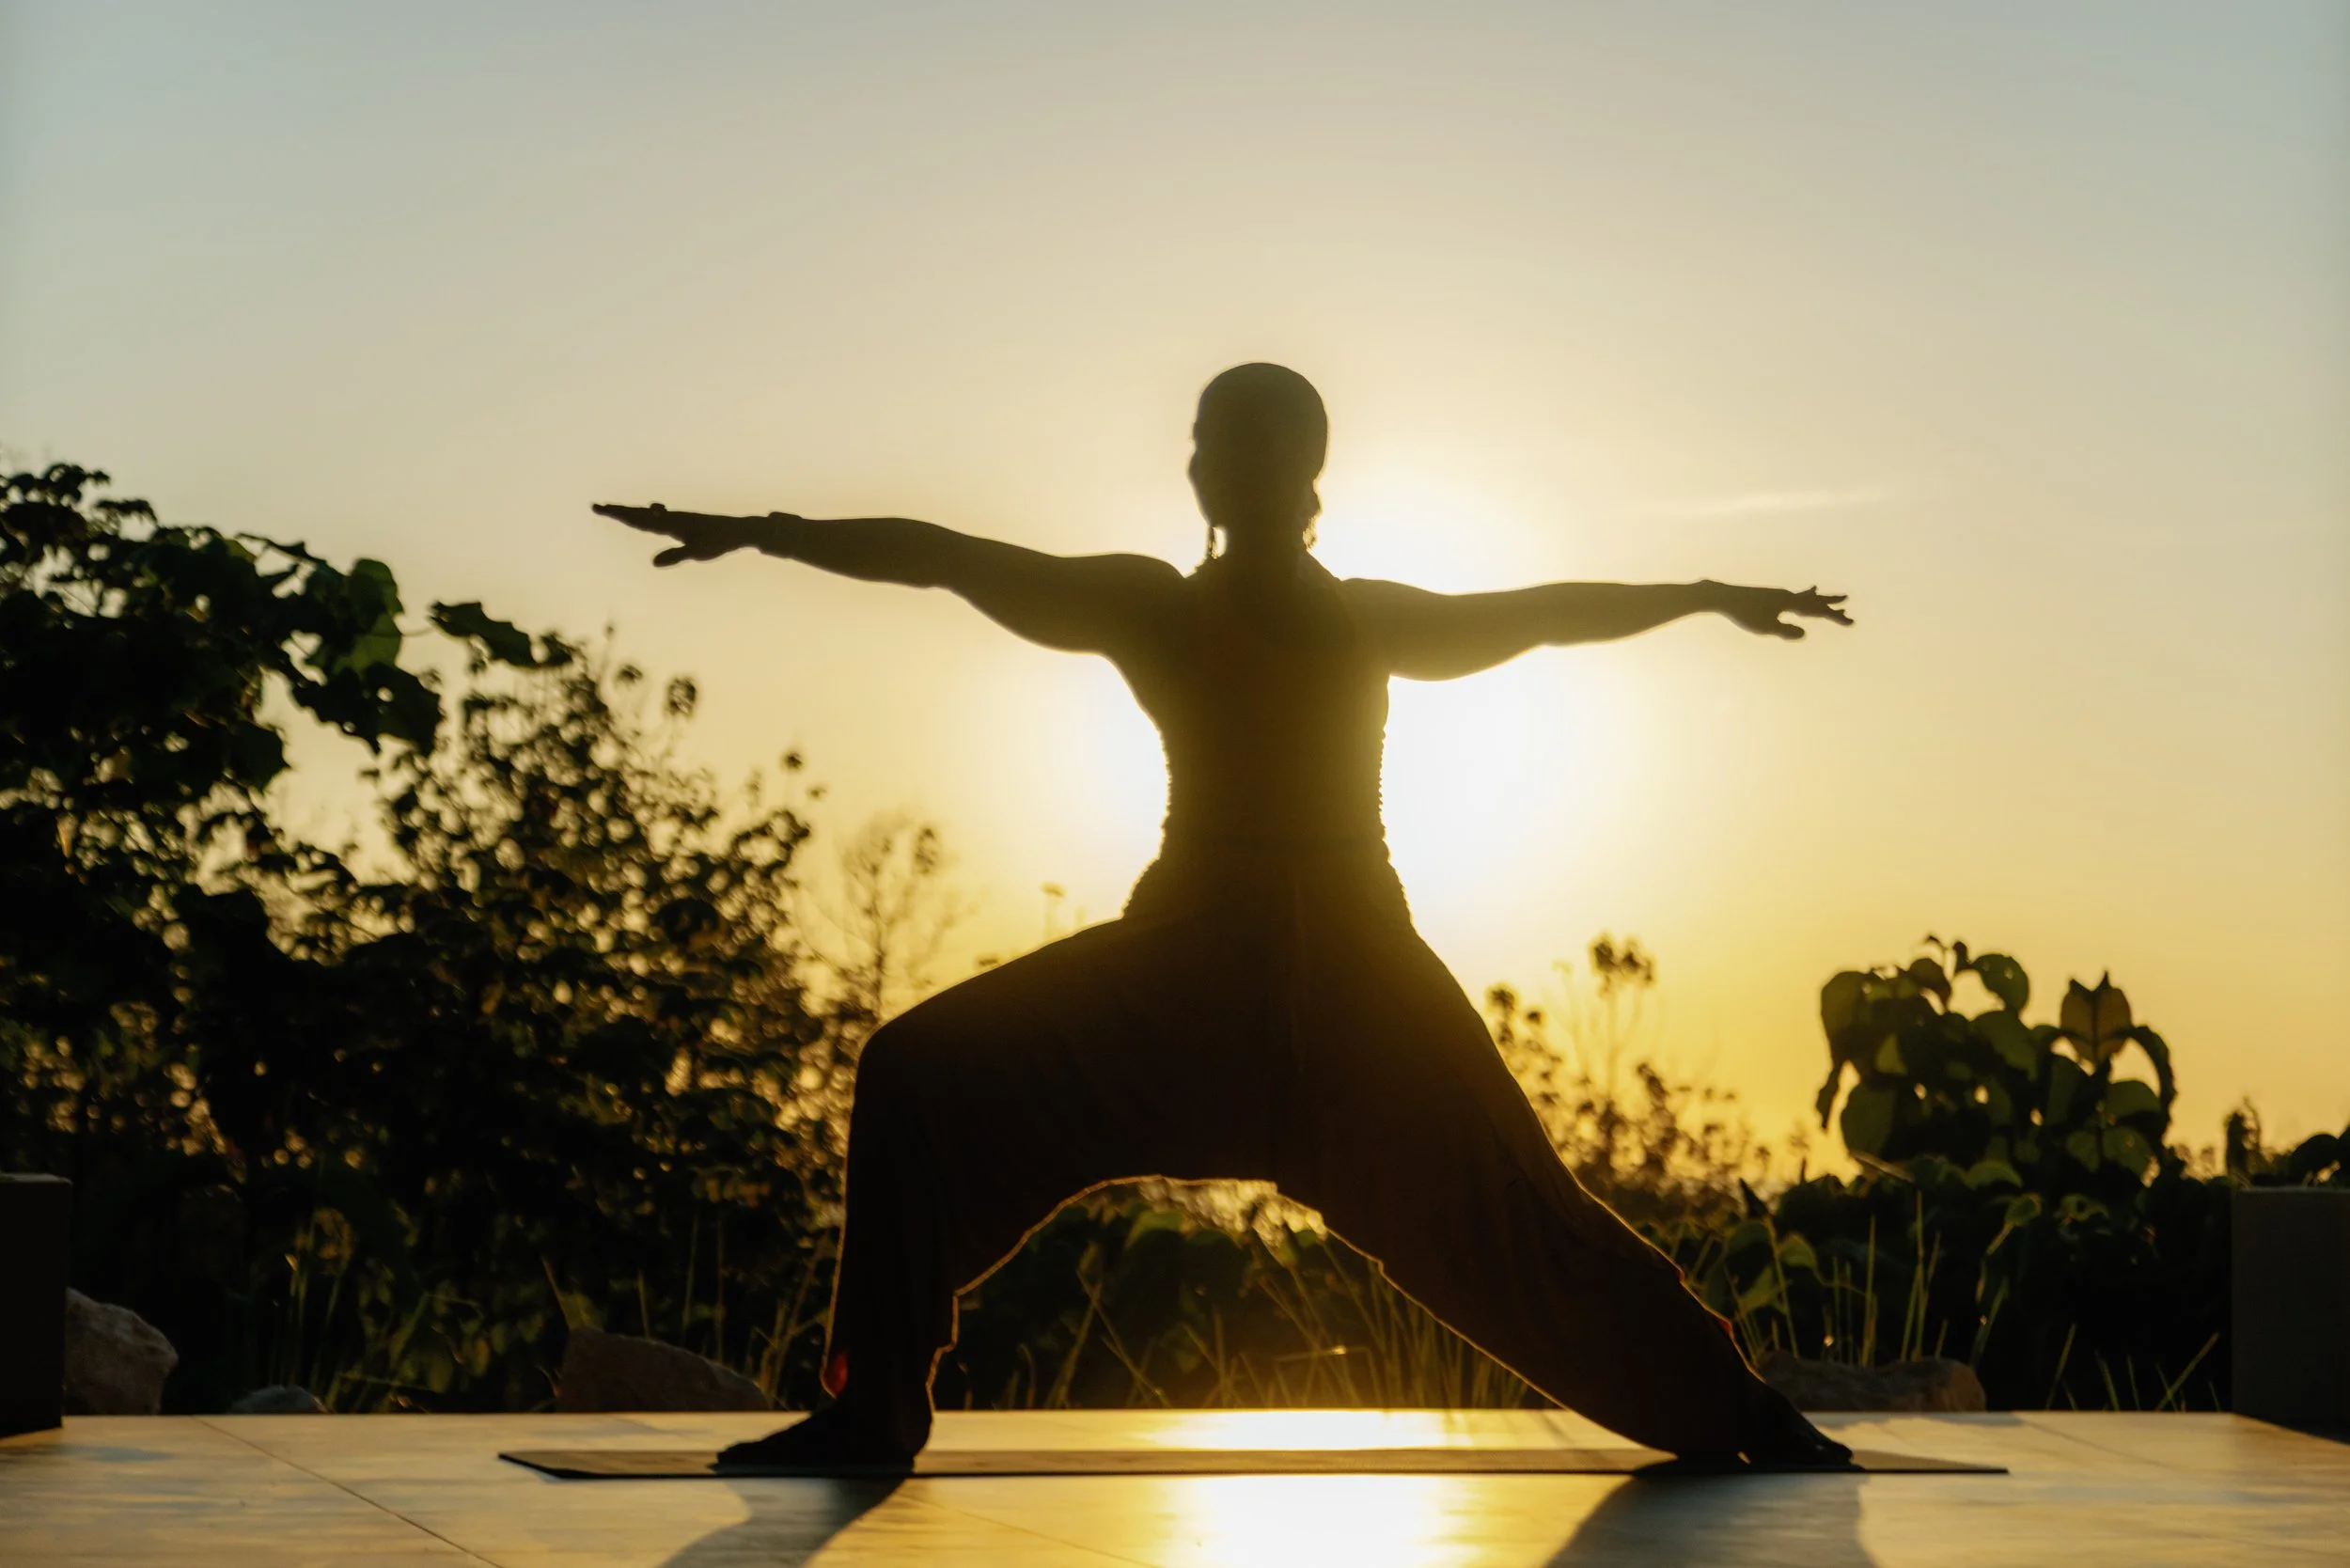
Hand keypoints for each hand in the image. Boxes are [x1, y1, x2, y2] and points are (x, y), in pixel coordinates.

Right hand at [592, 503, 771, 566]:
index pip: (638, 519)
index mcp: (669, 523)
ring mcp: (677, 519)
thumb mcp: (697, 552)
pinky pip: (661, 518)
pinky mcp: (684, 523)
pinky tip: (652, 511)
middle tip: (596, 506)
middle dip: (617, 511)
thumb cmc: (719, 542)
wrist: (739, 530)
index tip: (600, 508)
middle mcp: (671, 518)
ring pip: (648, 514)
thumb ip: (675, 555)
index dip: (618, 515)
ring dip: (631, 512)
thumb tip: (653, 563)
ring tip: (614, 509)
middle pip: (639, 514)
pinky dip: (649, 515)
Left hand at [1707, 582, 1852, 639]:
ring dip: (1814, 597)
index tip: (1851, 622)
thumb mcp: (1765, 627)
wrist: (1723, 597)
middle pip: (1813, 600)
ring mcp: (1777, 595)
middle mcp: (1786, 595)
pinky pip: (1788, 598)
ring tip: (1820, 591)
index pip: (1817, 611)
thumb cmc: (1743, 613)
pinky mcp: (1768, 597)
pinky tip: (1792, 599)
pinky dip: (1796, 597)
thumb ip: (1786, 631)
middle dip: (1830, 602)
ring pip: (1801, 596)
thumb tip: (1804, 634)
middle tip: (1847, 599)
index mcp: (1789, 601)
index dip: (1834, 617)